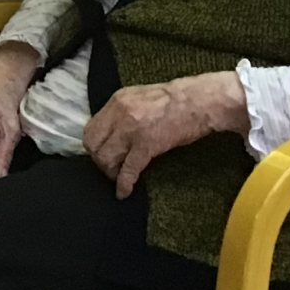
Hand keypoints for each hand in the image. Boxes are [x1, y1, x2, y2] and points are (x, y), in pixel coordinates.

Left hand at [83, 70, 250, 197]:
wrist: (198, 101)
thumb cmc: (174, 101)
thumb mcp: (139, 97)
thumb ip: (122, 113)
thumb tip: (111, 133)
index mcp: (117, 101)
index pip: (91, 129)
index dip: (94, 146)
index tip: (102, 154)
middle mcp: (120, 114)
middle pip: (94, 145)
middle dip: (99, 161)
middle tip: (110, 168)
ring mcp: (132, 130)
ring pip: (107, 159)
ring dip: (111, 172)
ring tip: (119, 177)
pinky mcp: (146, 145)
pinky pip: (128, 170)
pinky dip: (123, 184)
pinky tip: (124, 192)